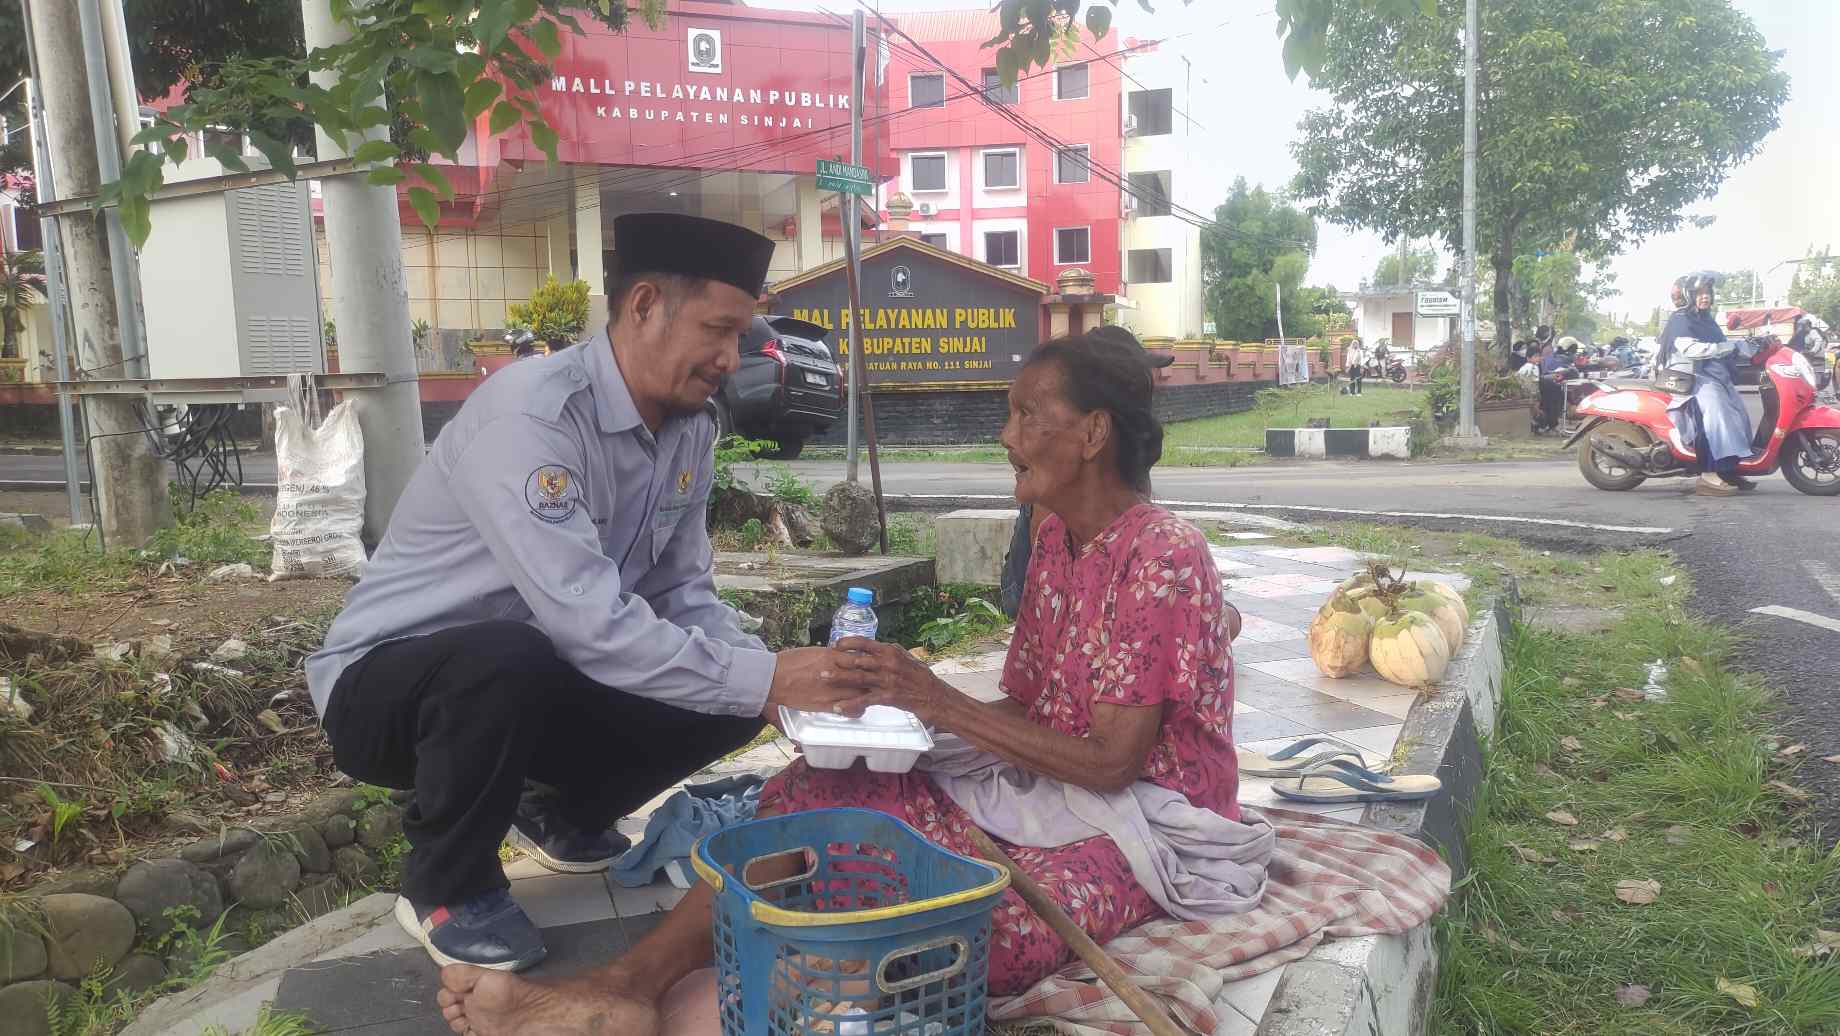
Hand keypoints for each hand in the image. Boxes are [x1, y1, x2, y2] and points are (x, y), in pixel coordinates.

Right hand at [763, 647, 876, 719]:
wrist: (774, 678)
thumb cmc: (790, 663)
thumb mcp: (814, 653)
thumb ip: (831, 655)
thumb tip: (843, 655)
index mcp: (832, 656)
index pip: (861, 659)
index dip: (870, 665)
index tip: (873, 668)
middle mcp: (835, 672)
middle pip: (865, 676)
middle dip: (873, 680)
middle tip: (877, 684)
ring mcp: (832, 689)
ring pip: (861, 693)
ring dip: (867, 696)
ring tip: (869, 698)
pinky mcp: (826, 704)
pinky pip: (849, 709)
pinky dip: (856, 709)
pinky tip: (857, 709)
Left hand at [821, 638, 954, 724]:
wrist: (936, 697)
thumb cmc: (922, 678)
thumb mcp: (907, 658)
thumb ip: (890, 653)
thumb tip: (877, 647)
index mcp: (891, 651)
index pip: (864, 642)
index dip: (847, 642)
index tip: (836, 645)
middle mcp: (887, 663)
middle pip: (857, 659)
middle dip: (837, 661)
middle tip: (822, 662)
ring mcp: (887, 680)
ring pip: (857, 678)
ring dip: (838, 678)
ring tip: (823, 678)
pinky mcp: (888, 697)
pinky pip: (864, 700)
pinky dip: (850, 704)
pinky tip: (838, 707)